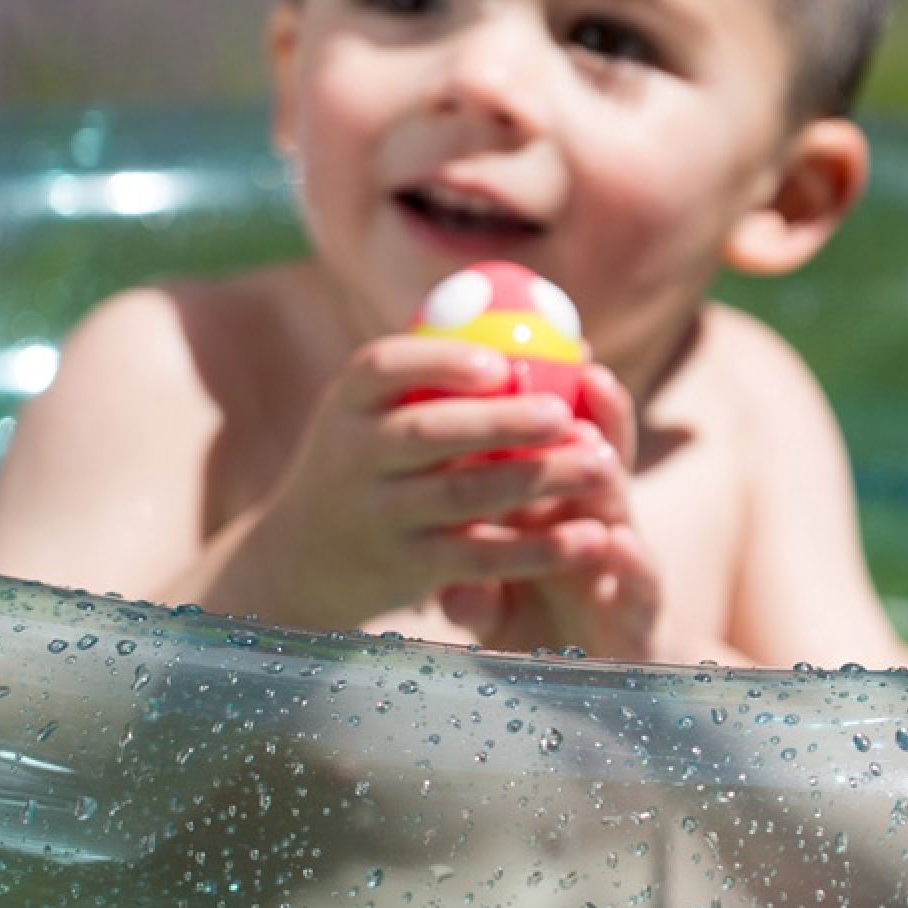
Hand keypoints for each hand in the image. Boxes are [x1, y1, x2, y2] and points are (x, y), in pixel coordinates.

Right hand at [208, 335, 633, 631]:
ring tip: (604, 466)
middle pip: (429, 433)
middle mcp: (355, 455)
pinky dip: (538, 549)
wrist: (302, 560)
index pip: (383, 367)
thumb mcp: (378, 414)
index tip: (500, 361)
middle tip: (566, 413)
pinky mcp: (404, 569)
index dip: (440, 360)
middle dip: (502, 421)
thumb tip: (574, 339)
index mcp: (349, 402)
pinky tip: (590, 539)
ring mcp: (377, 515)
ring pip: (462, 495)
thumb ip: (451, 379)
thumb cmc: (370, 464)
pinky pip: (479, 556)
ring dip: (538, 479)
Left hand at [439, 364, 661, 659]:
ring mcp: (620, 573)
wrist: (587, 697)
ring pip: (620, 515)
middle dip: (594, 421)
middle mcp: (592, 532)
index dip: (548, 409)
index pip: (551, 452)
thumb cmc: (536, 632)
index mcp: (551, 515)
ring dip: (610, 480)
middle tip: (586, 376)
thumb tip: (449, 589)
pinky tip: (619, 542)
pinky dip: (631, 565)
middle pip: (595, 464)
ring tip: (596, 444)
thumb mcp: (493, 605)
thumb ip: (473, 591)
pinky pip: (638, 589)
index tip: (531, 362)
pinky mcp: (640, 620)